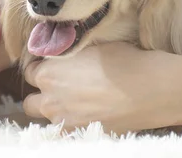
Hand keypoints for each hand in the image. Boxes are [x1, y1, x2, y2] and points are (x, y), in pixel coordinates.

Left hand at [22, 42, 181, 133]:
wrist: (150, 89)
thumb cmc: (126, 62)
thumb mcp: (94, 46)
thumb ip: (71, 54)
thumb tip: (65, 55)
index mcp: (49, 72)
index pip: (31, 71)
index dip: (44, 68)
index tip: (57, 67)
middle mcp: (50, 99)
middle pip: (31, 100)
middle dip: (44, 94)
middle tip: (64, 86)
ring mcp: (63, 121)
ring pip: (48, 118)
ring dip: (58, 109)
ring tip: (81, 101)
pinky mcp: (79, 135)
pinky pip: (65, 130)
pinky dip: (72, 122)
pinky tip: (91, 113)